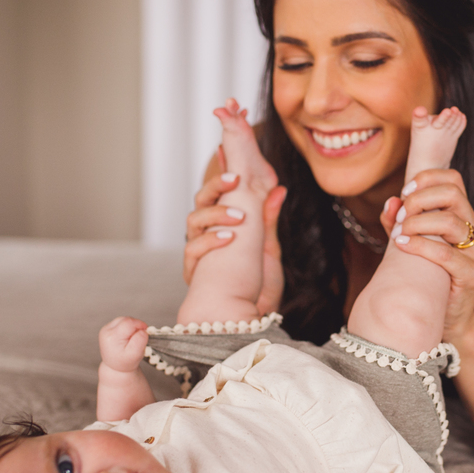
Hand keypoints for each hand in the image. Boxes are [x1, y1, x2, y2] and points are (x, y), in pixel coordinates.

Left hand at [98, 316, 148, 373]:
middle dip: (136, 326)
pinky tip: (127, 336)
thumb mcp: (136, 354)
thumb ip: (140, 341)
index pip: (129, 323)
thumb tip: (142, 329)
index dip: (140, 324)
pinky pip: (120, 322)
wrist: (115, 367)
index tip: (145, 332)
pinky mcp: (106, 328)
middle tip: (138, 337)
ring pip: (123, 319)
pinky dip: (126, 327)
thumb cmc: (126, 362)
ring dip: (131, 326)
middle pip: (126, 319)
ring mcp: (105, 329)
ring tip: (132, 338)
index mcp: (112, 338)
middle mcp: (106, 331)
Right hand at [183, 144, 286, 315]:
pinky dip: (212, 240)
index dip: (223, 170)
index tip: (228, 147)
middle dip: (217, 185)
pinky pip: (196, 248)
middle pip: (202, 199)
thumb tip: (279, 188)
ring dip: (217, 213)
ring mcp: (199, 252)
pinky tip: (230, 238)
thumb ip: (268, 219)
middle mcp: (207, 235)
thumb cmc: (258, 289)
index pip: (221, 192)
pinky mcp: (194, 270)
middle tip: (236, 178)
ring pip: (195, 219)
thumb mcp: (269, 249)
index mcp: (224, 226)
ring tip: (239, 217)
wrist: (246, 326)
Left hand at [380, 168, 473, 343]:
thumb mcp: (410, 243)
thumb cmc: (427, 277)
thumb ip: (398, 221)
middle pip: (453, 194)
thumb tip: (390, 201)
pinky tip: (401, 246)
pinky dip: (420, 246)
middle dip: (420, 200)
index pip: (453, 180)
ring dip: (418, 223)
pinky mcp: (473, 275)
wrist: (445, 319)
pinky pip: (446, 254)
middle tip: (400, 216)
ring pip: (451, 223)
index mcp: (465, 217)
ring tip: (399, 233)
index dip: (427, 179)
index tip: (405, 192)